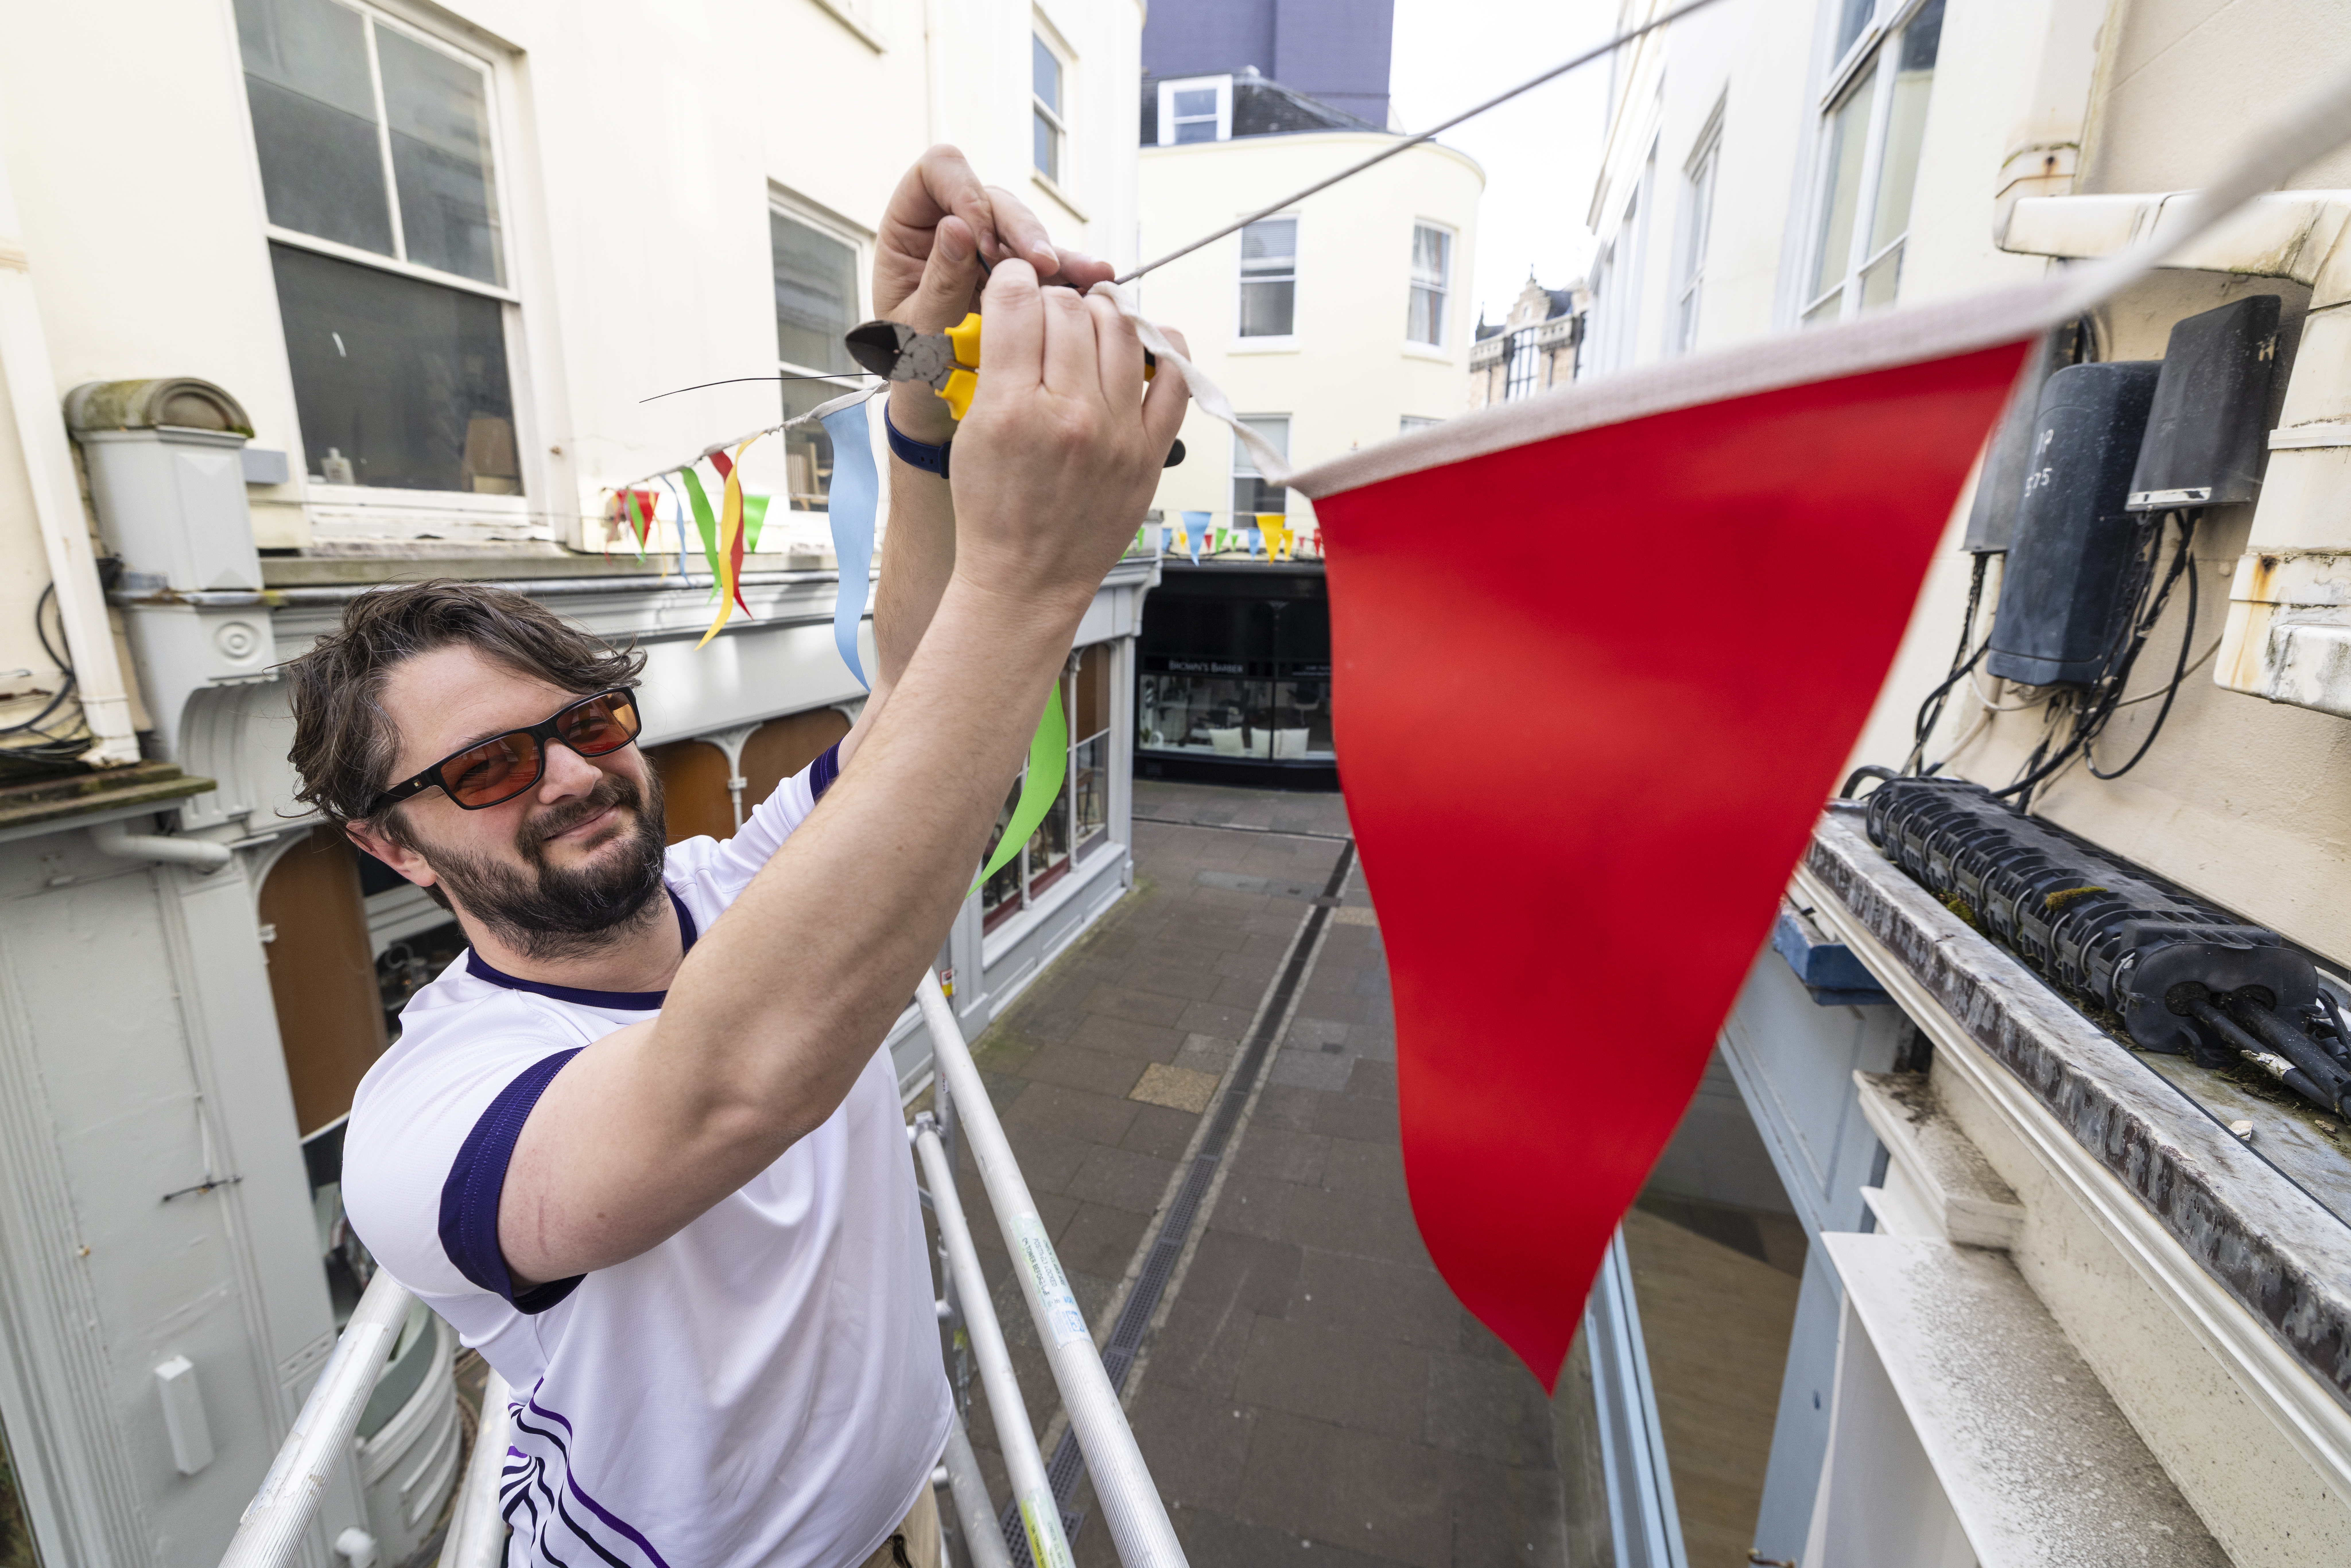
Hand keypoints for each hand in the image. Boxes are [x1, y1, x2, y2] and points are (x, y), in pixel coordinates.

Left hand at [874, 146, 1112, 444]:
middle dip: (1019, 228)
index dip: (965, 190)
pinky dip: (1073, 270)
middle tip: (1037, 264)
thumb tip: (958, 227)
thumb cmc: (914, 368)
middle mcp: (952, 231)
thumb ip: (939, 280)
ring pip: (1026, 228)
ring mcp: (989, 252)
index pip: (940, 172)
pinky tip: (1096, 277)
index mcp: (911, 231)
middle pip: (993, 198)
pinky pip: (1050, 262)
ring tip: (1080, 274)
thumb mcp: (919, 330)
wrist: (937, 409)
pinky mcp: (1019, 276)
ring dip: (1052, 251)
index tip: (981, 235)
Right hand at [947, 260, 1189, 610]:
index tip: (1015, 285)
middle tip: (1048, 312)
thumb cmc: (995, 515)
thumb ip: (995, 366)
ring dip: (1104, 313)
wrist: (1027, 580)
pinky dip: (1162, 347)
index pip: (1019, 302)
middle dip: (1054, 298)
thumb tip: (1020, 307)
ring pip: (1120, 330)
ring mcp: (1118, 434)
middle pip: (1070, 311)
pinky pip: (1176, 377)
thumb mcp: (971, 432)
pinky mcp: (1150, 452)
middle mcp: (1071, 416)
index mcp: (1013, 409)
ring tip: (1090, 320)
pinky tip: (1144, 342)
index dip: (1015, 280)